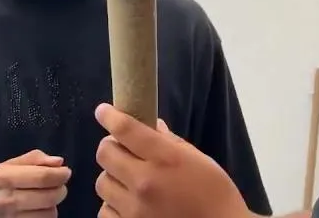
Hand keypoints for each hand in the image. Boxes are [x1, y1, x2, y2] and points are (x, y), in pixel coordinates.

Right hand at [0, 149, 71, 217]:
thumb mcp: (4, 166)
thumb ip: (33, 160)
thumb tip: (59, 162)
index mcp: (4, 178)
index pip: (44, 177)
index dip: (61, 175)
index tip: (65, 173)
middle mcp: (6, 200)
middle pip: (50, 197)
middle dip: (60, 190)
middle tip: (58, 187)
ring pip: (49, 214)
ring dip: (52, 206)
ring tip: (43, 200)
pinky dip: (43, 217)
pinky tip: (37, 211)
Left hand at [94, 103, 253, 217]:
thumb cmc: (215, 193)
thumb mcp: (199, 159)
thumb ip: (170, 141)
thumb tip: (150, 125)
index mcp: (166, 158)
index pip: (125, 129)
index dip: (109, 116)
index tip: (103, 112)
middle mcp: (145, 182)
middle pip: (105, 154)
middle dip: (112, 147)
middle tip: (122, 149)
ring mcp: (134, 209)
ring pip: (102, 182)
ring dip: (113, 177)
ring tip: (128, 180)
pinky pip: (105, 210)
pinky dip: (113, 204)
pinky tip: (128, 203)